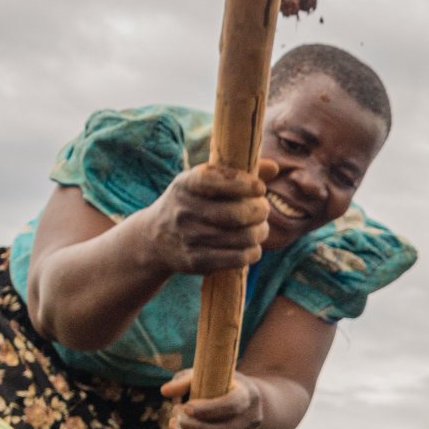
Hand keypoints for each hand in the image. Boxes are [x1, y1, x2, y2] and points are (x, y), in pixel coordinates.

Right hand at [141, 159, 279, 274]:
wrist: (154, 239)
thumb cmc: (190, 203)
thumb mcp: (202, 182)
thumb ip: (237, 173)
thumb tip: (274, 167)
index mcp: (186, 184)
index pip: (218, 181)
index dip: (245, 184)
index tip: (259, 188)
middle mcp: (185, 211)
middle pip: (238, 214)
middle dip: (260, 211)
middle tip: (263, 210)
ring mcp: (190, 238)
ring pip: (243, 237)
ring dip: (260, 232)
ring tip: (260, 229)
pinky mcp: (197, 262)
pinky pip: (238, 258)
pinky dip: (253, 252)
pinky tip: (252, 246)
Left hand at [161, 369, 264, 428]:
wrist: (246, 403)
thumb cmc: (219, 386)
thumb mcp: (205, 376)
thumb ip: (185, 381)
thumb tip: (165, 392)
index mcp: (248, 395)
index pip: (230, 406)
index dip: (206, 410)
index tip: (184, 407)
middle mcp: (253, 418)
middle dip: (191, 428)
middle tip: (174, 419)